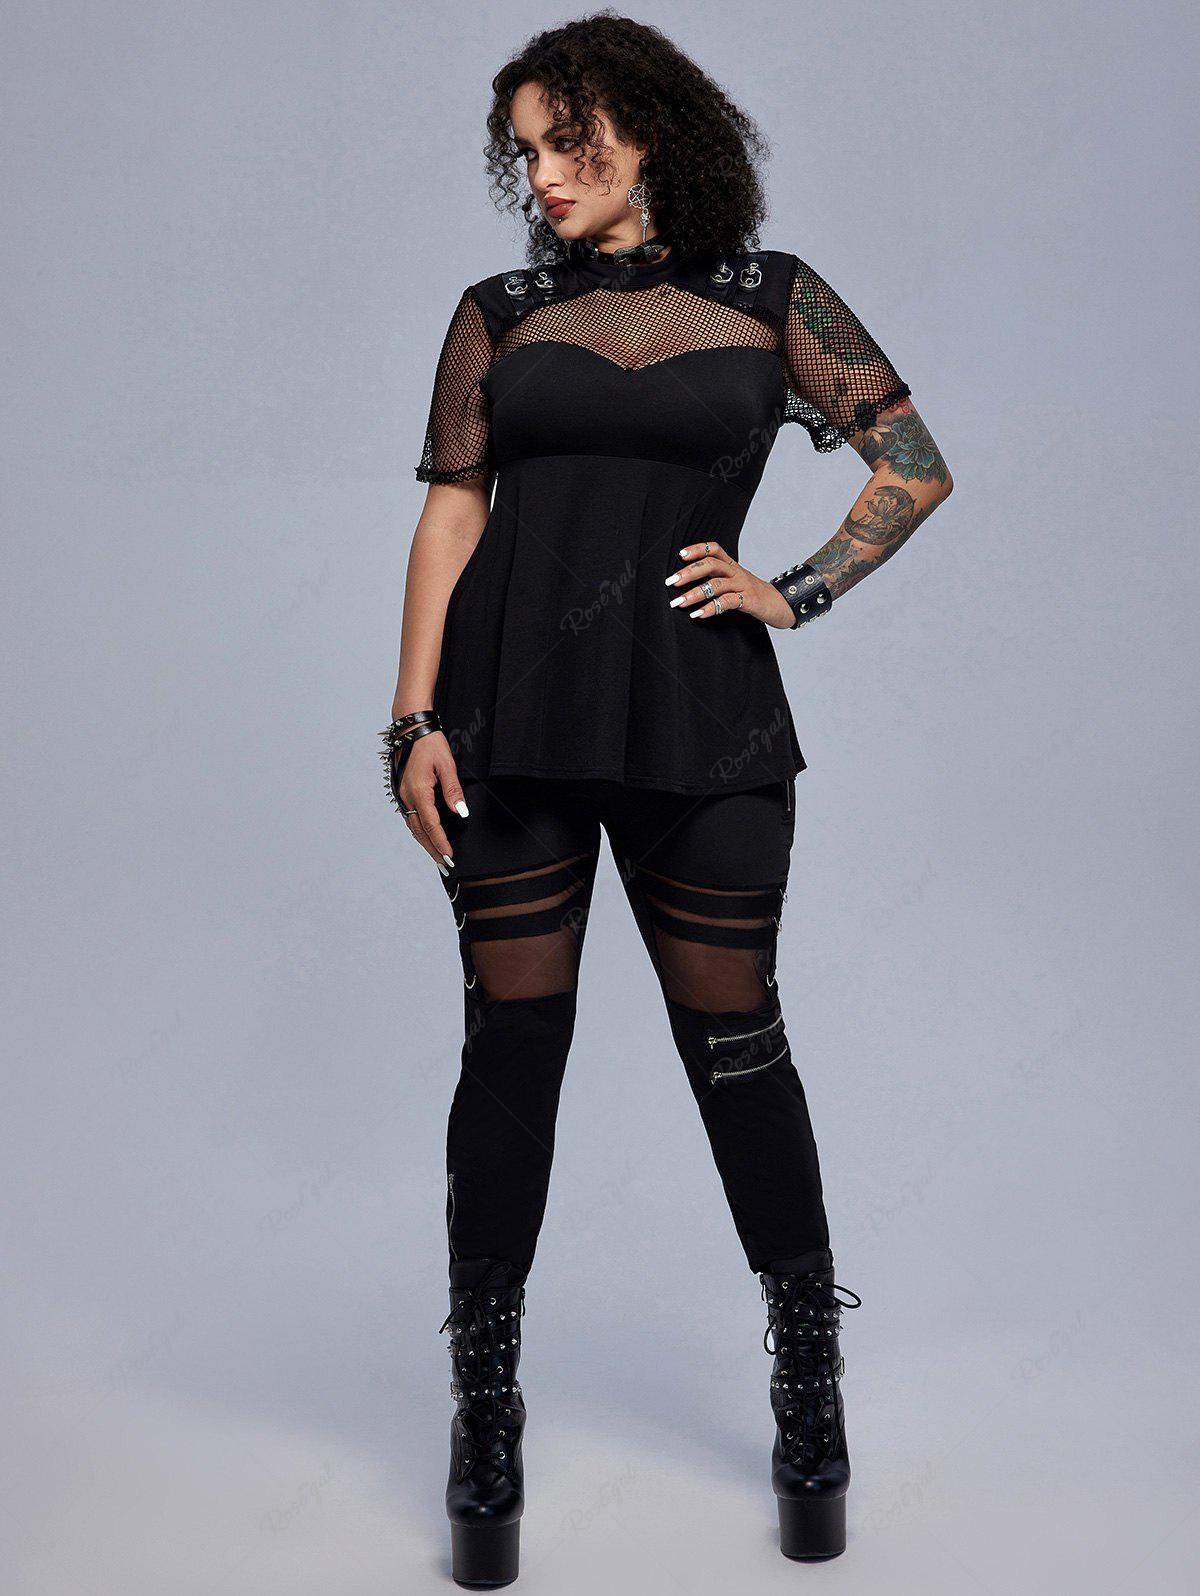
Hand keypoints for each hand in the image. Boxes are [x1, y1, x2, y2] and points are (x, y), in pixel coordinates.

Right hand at [395, 730, 468, 874]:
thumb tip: (460, 812)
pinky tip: (425, 836)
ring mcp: (402, 795)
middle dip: (432, 849)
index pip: (431, 825)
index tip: (449, 856)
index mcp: (418, 791)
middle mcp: (407, 796)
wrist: (410, 729)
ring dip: (424, 842)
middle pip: (419, 831)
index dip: (441, 843)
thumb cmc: (429, 743)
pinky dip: (418, 830)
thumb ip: (453, 790)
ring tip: (436, 856)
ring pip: (412, 826)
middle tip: (445, 865)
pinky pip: (409, 817)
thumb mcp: (447, 764)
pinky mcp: (401, 792)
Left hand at [665, 541, 795, 628]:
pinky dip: (711, 608)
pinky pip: (727, 602)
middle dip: (689, 573)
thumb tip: (687, 585)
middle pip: (711, 565)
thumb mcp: (735, 583)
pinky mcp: (749, 600)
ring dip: (694, 594)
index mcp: (732, 565)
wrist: (782, 605)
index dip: (698, 549)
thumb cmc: (753, 595)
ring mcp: (743, 585)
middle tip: (671, 582)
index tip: (680, 555)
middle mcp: (737, 572)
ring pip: (716, 584)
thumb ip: (716, 580)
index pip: (714, 549)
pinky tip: (698, 614)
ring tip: (679, 603)